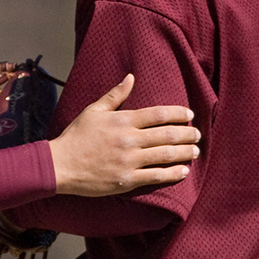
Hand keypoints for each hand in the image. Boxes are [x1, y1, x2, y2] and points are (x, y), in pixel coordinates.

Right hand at [48, 74, 199, 195]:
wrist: (60, 165)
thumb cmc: (76, 136)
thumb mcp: (93, 111)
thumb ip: (115, 95)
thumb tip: (131, 77)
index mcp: (123, 120)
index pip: (159, 114)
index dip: (178, 113)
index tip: (190, 115)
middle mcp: (129, 139)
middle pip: (168, 135)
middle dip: (188, 134)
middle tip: (198, 135)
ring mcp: (129, 161)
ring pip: (166, 155)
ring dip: (185, 153)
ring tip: (196, 151)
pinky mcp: (127, 180)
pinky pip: (156, 176)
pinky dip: (173, 173)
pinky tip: (183, 171)